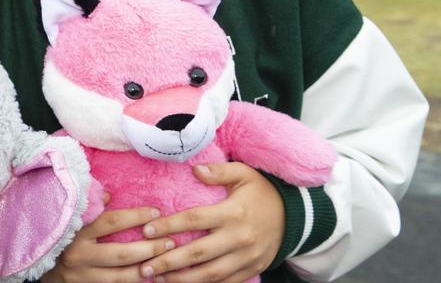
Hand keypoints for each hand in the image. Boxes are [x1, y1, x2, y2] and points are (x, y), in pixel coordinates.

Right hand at [42, 195, 174, 282]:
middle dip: (149, 248)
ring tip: (166, 261)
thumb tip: (107, 196)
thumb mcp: (67, 216)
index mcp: (75, 232)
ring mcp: (83, 277)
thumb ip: (87, 206)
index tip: (156, 212)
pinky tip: (151, 277)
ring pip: (122, 277)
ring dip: (147, 270)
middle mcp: (78, 255)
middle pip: (121, 254)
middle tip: (170, 241)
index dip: (135, 217)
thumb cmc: (59, 235)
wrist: (37, 267)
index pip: (110, 222)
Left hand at [138, 163, 282, 282]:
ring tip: (158, 279)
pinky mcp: (251, 269)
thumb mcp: (244, 174)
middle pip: (197, 253)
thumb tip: (195, 169)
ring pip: (209, 274)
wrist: (296, 217)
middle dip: (168, 261)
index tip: (146, 230)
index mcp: (233, 213)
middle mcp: (239, 238)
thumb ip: (219, 172)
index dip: (169, 226)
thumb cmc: (262, 193)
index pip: (194, 220)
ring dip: (182, 279)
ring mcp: (246, 258)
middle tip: (144, 266)